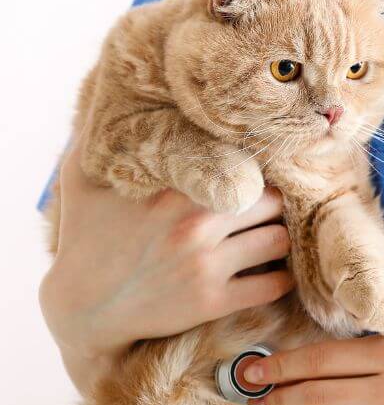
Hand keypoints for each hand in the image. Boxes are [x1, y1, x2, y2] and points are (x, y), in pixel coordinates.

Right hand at [40, 142, 293, 389]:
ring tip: (268, 240)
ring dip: (279, 241)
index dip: (257, 173)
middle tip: (267, 214)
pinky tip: (270, 275)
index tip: (258, 179)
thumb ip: (98, 137)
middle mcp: (194, 224)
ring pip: (279, 241)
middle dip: (274, 207)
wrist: (83, 309)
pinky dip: (280, 280)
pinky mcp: (212, 301)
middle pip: (273, 202)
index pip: (245, 168)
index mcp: (173, 190)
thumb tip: (105, 94)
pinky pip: (273, 285)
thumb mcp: (82, 180)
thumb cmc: (86, 240)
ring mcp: (205, 265)